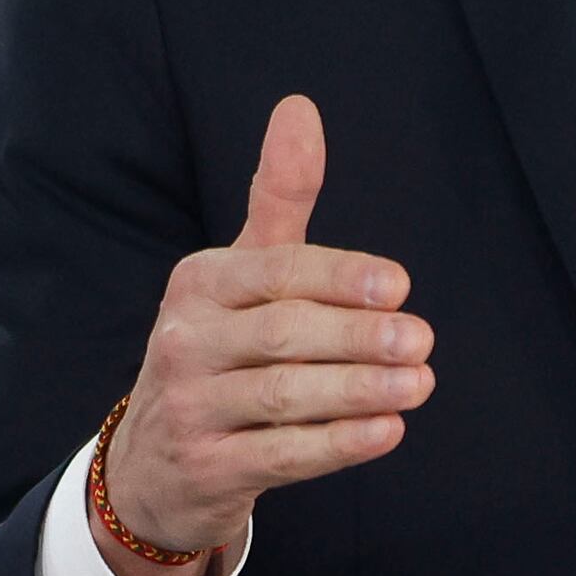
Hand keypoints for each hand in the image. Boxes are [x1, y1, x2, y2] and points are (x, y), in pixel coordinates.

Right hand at [97, 96, 429, 575]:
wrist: (154, 463)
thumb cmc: (219, 350)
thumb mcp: (240, 273)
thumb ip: (278, 197)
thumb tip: (300, 107)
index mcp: (199, 284)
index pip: (276, 273)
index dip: (340, 278)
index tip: (399, 286)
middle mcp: (185, 341)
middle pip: (283, 335)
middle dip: (358, 338)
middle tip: (422, 340)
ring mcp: (191, 409)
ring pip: (284, 397)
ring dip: (359, 391)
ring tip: (419, 384)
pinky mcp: (209, 468)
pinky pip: (282, 456)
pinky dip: (338, 445)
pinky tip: (387, 432)